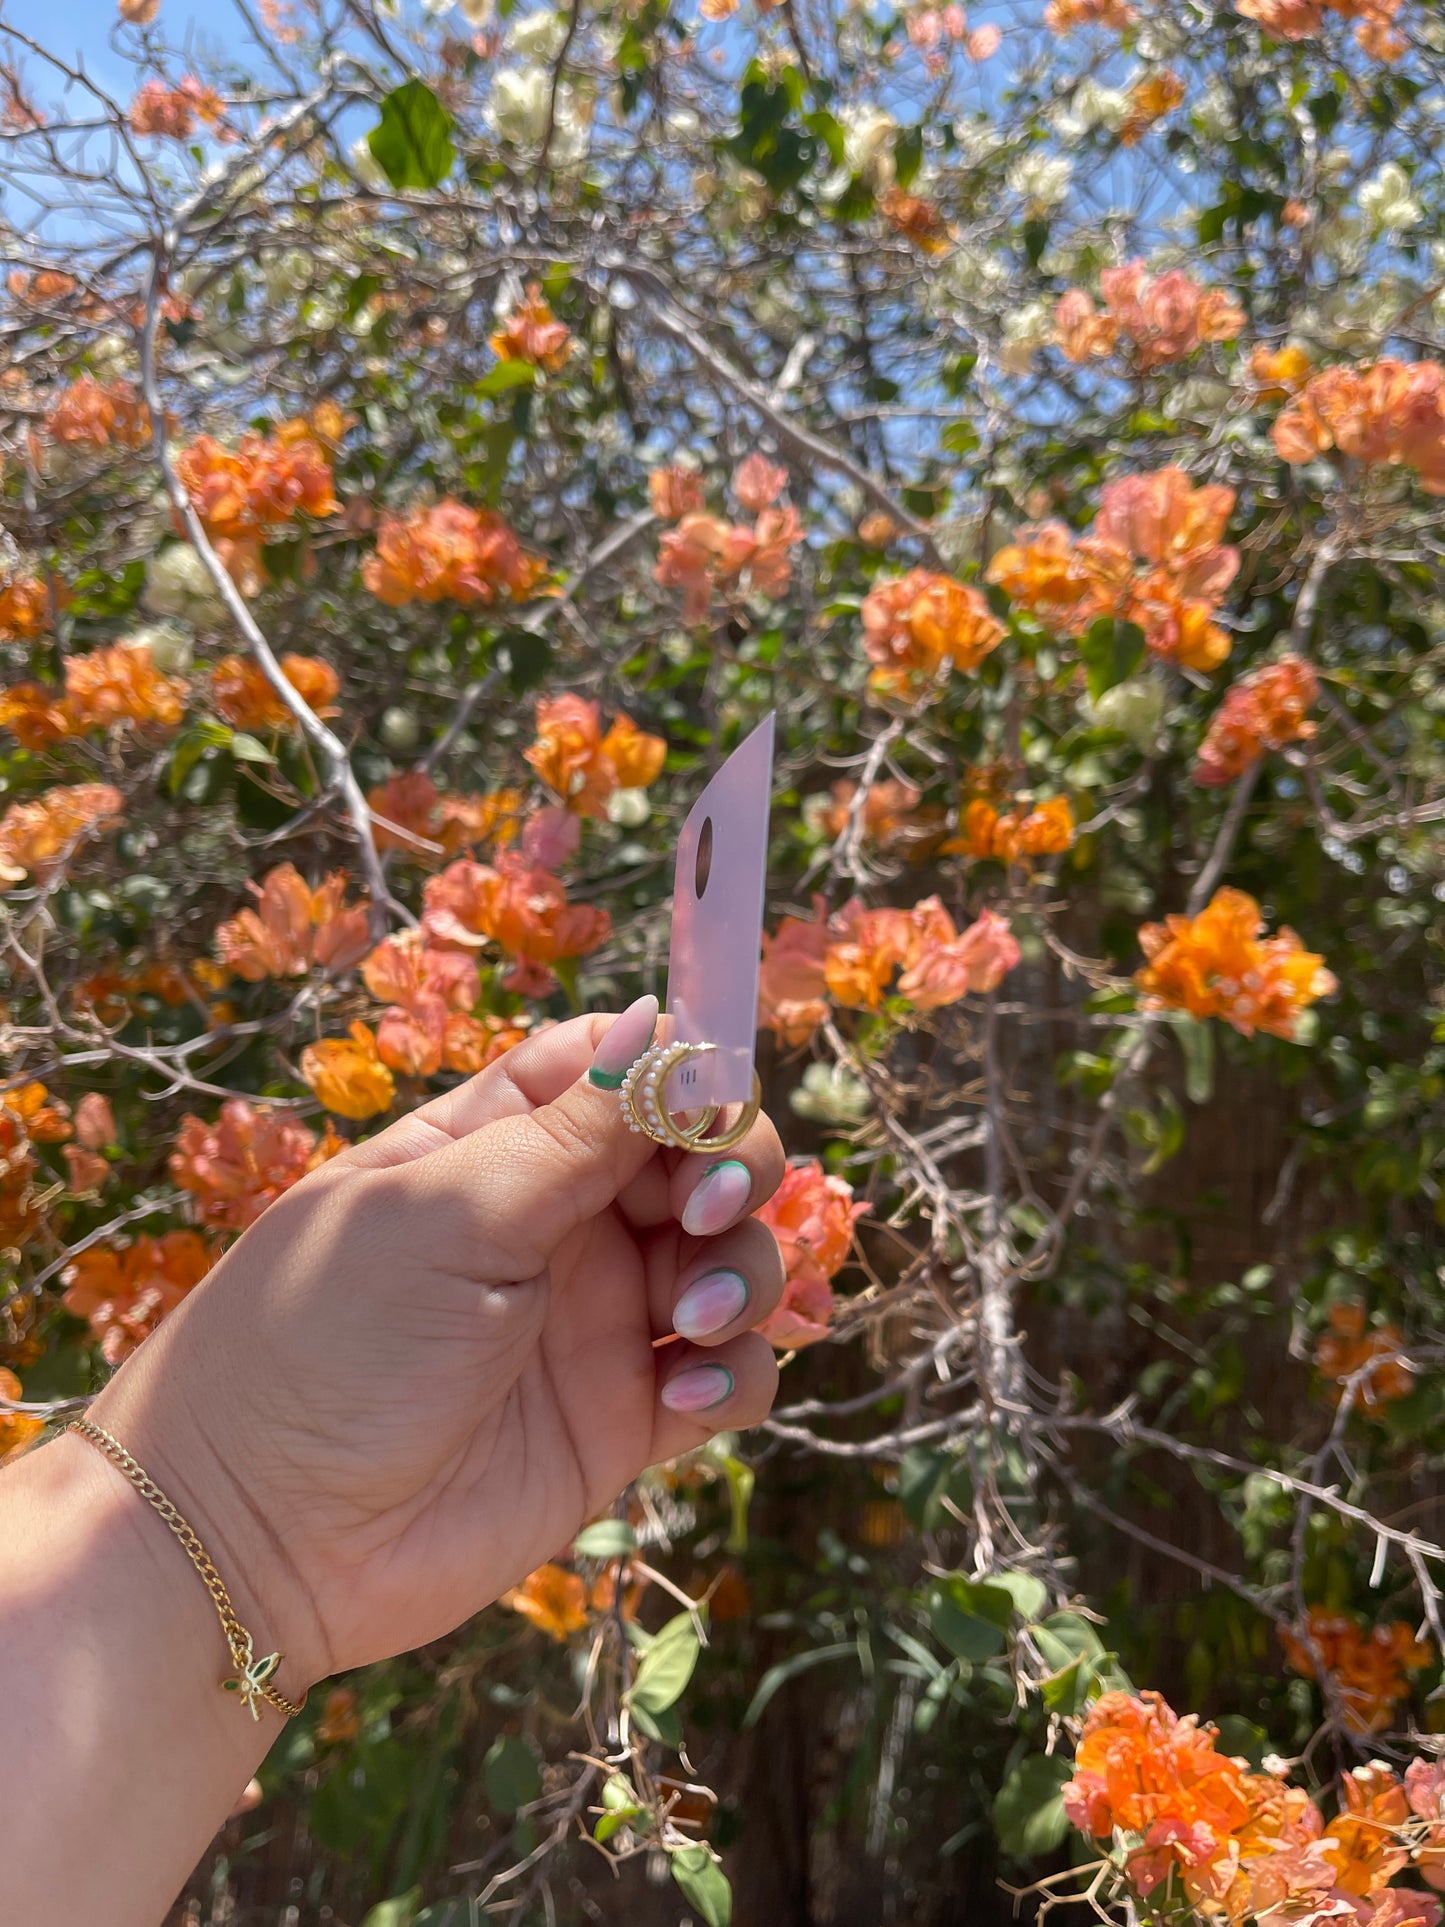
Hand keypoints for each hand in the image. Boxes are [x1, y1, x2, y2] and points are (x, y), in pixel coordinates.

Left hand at [90, 999, 785, 1693]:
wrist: (259, 1538)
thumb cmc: (324, 1344)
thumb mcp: (446, 1212)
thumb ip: (572, 1131)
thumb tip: (661, 1023)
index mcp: (502, 1146)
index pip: (623, 1067)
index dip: (682, 1073)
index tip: (703, 1106)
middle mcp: (561, 1224)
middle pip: (701, 1156)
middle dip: (732, 1171)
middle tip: (704, 1216)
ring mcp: (596, 1323)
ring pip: (732, 1261)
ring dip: (744, 1274)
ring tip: (689, 1323)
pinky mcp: (622, 1422)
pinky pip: (728, 1375)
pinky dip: (737, 1373)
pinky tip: (686, 1393)